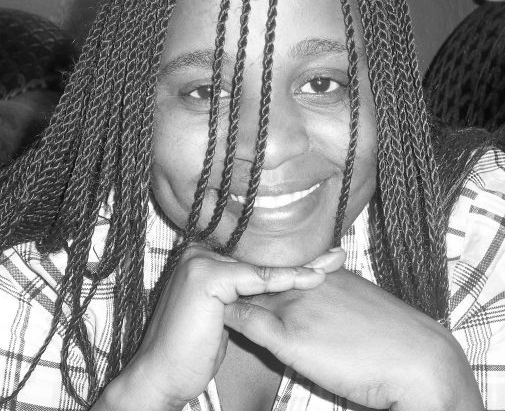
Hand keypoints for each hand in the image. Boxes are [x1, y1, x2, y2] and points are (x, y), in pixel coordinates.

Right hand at [97, 245, 332, 410]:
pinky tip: (311, 278)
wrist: (161, 375)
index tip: (323, 258)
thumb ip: (245, 295)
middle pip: (260, 256)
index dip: (290, 257)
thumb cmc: (192, 349)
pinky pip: (255, 279)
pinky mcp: (206, 277)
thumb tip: (277, 286)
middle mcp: (200, 251)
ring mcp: (200, 261)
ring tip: (332, 263)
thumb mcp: (226, 314)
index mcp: (203, 256)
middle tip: (336, 256)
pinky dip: (284, 280)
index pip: (255, 255)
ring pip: (260, 265)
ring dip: (300, 266)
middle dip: (300, 258)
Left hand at [225, 269, 483, 410]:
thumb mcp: (361, 303)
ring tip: (198, 277)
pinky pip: (249, 320)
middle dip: (232, 262)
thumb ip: (335, 293)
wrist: (417, 360)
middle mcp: (305, 281)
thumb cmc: (396, 336)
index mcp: (323, 272)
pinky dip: (227, 312)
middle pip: (258, 268)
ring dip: (224, 284)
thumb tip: (319, 301)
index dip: (255, 257)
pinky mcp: (291, 336)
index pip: (279, 259)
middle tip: (203, 254)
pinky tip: (210, 310)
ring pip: (248, 288)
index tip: (233, 251)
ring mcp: (297, 306)